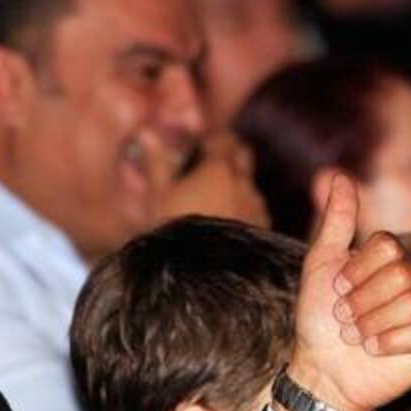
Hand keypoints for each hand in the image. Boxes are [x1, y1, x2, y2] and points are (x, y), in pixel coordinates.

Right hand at [154, 131, 268, 227]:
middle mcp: (243, 184)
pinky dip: (243, 212)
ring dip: (236, 188)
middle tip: (210, 167)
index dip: (212, 140)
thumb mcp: (159, 197)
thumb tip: (148, 134)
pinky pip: (254, 212)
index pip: (223, 140)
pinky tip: (226, 227)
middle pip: (243, 156)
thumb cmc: (175, 232)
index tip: (202, 144)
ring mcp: (256, 207)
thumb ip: (157, 163)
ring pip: (249, 186)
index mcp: (218, 169)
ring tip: (214, 204)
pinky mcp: (263, 229)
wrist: (201, 276)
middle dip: (230, 156)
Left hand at [288, 173, 410, 410]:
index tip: (338, 290)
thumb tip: (338, 176)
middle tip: (345, 318)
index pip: (388, 246)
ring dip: (373, 323)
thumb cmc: (319, 319)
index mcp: (393, 259)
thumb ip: (336, 222)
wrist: (321, 369)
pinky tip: (376, 350)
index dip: (357, 270)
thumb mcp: (321, 265)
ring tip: (358, 336)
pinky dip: (390, 342)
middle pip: (403, 273)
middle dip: (363, 301)